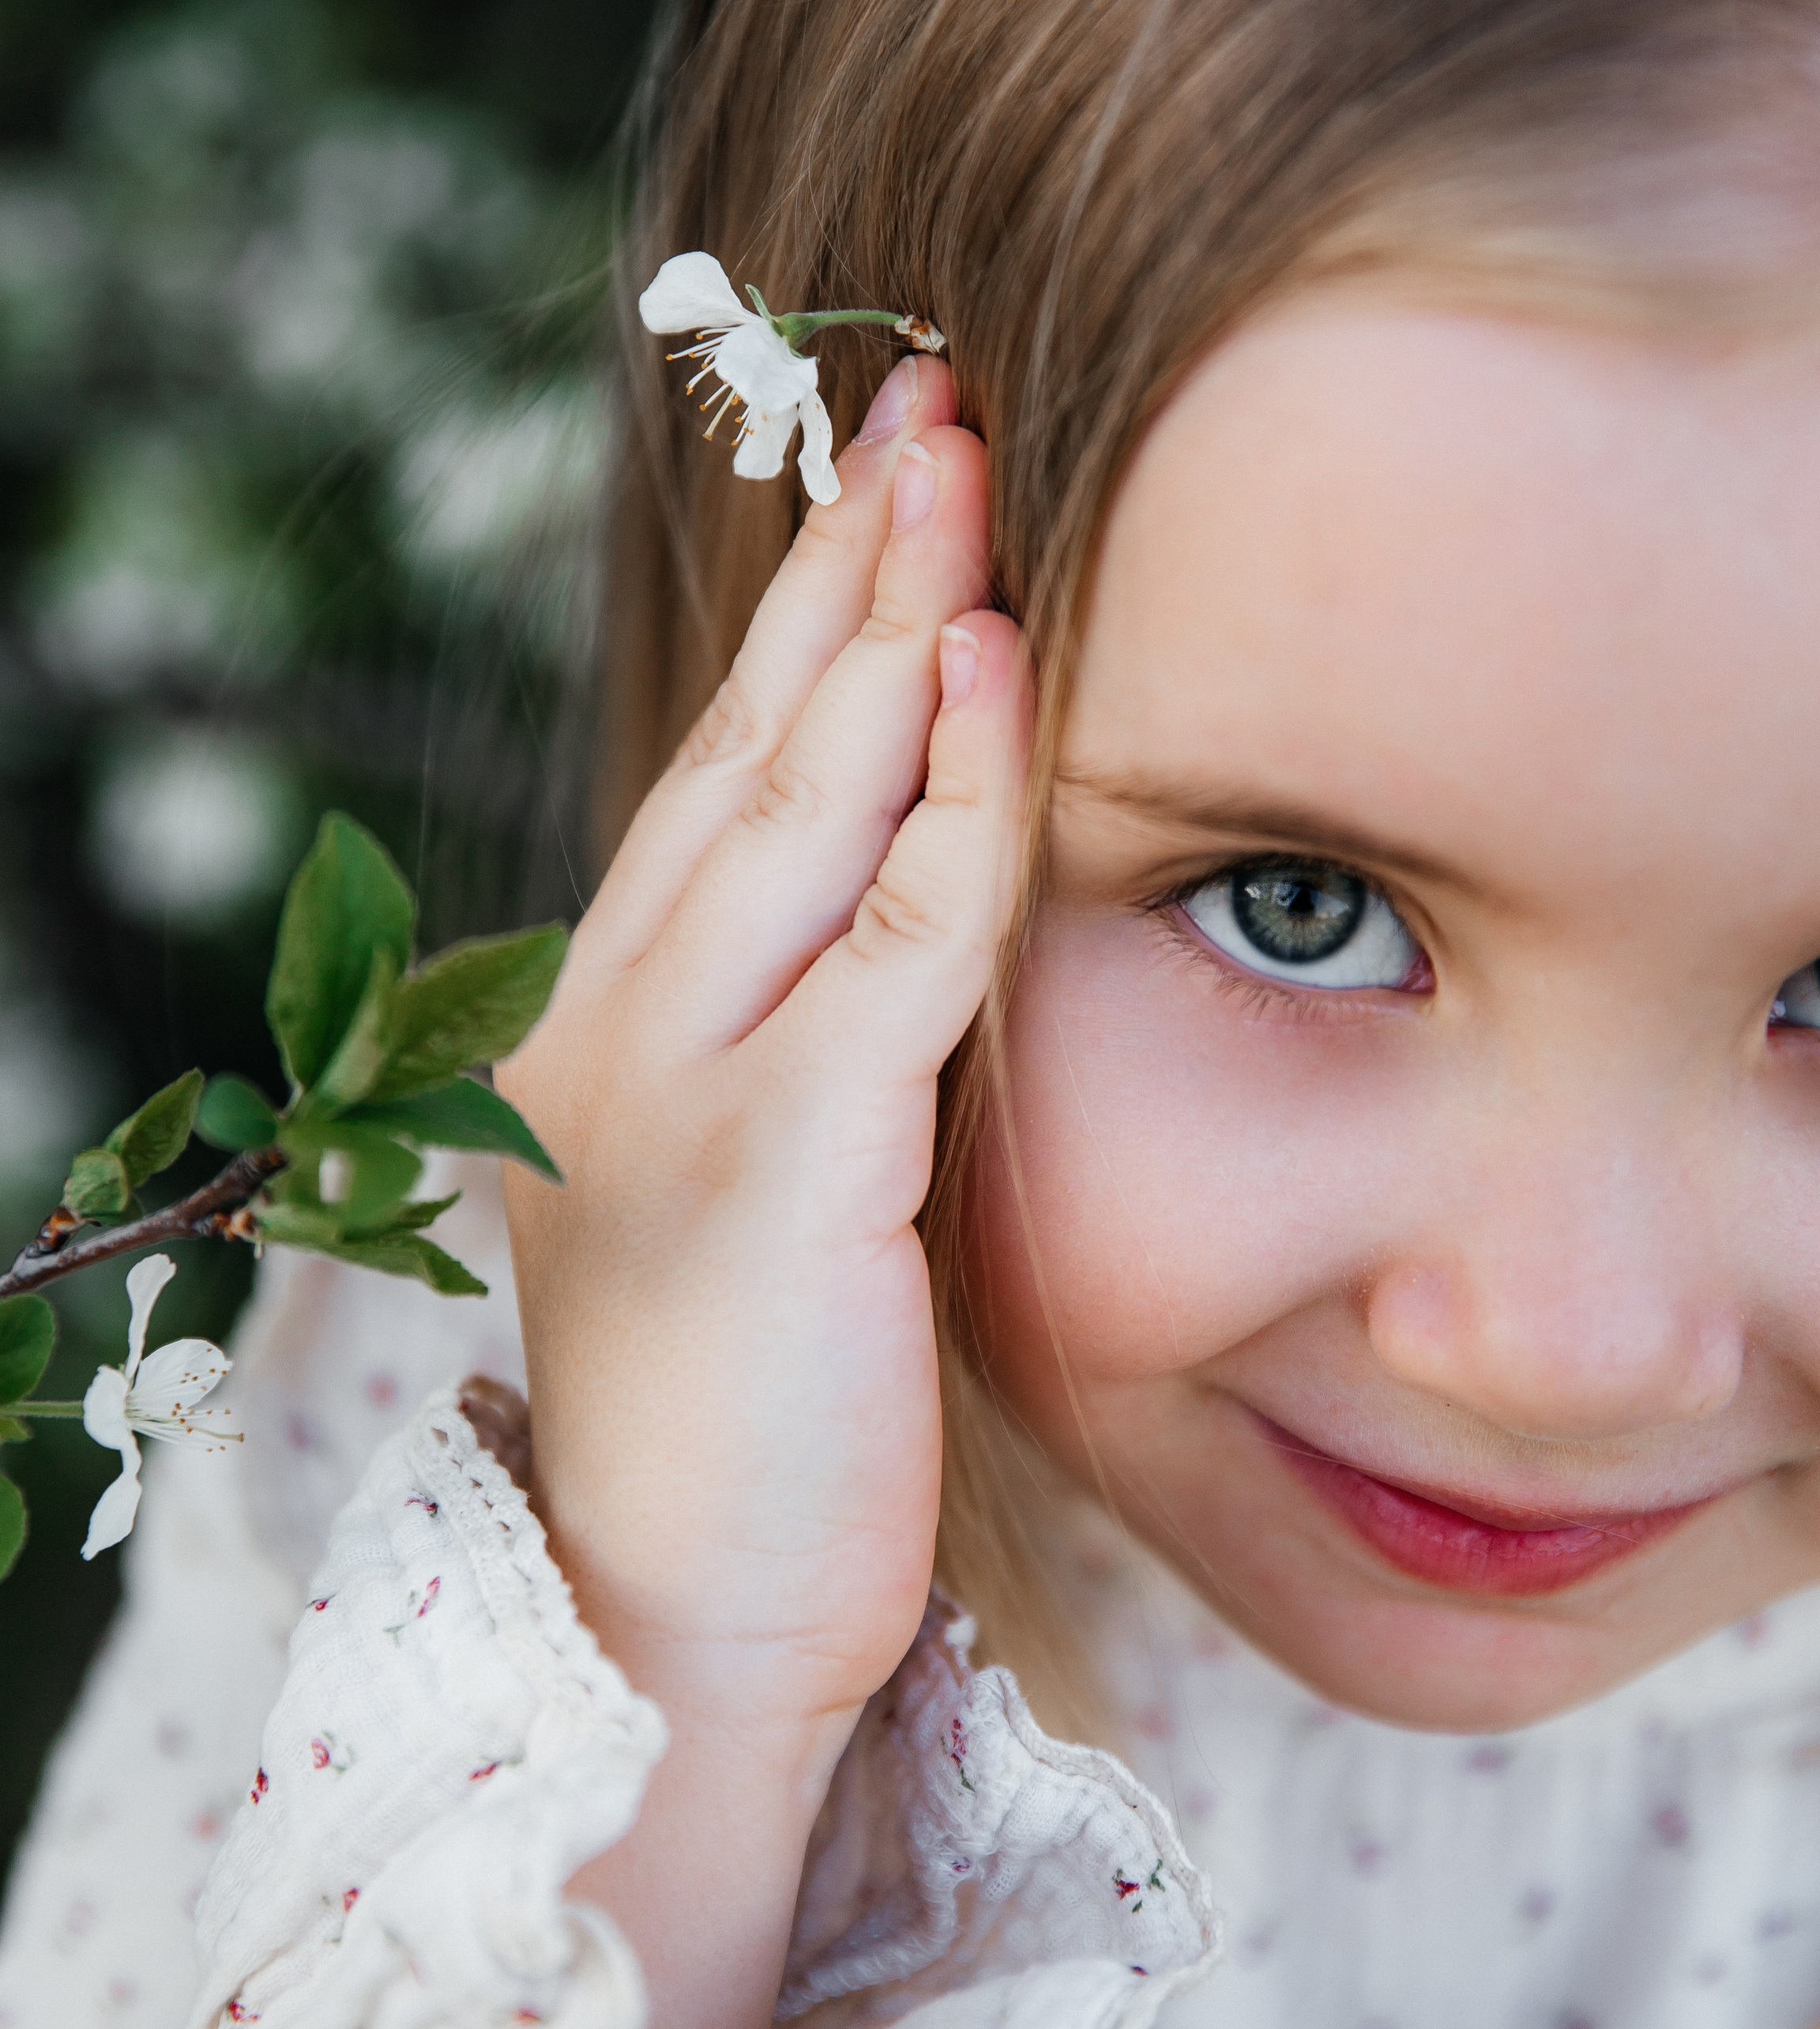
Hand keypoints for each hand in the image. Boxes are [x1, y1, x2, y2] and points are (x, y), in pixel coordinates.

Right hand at [497, 354, 1026, 2028]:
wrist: (679, 1633)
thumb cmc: (758, 1421)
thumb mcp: (773, 1183)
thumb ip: (820, 1030)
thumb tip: (931, 893)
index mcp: (615, 1011)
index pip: (726, 768)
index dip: (808, 614)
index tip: (887, 478)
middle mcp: (615, 1014)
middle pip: (751, 742)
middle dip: (847, 560)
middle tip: (932, 395)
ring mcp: (673, 1080)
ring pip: (801, 803)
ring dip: (892, 620)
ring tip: (962, 463)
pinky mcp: (771, 1164)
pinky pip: (891, 942)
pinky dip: (952, 799)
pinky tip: (995, 670)